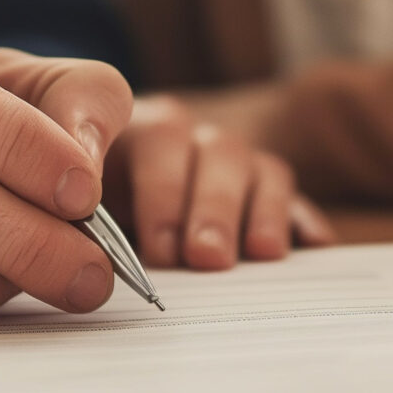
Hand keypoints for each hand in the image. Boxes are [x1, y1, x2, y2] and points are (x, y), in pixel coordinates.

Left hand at [106, 95, 334, 269]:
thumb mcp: (79, 208)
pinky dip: (305, 223)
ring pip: (262, 168)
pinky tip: (313, 247)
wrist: (132, 210)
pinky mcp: (272, 199)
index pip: (160, 138)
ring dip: (262, 210)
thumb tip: (88, 261)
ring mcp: (238, 167)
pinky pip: (298, 203)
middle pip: (217, 152)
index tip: (159, 244)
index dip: (160, 186)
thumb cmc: (92, 213)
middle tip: (204, 256)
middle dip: (212, 206)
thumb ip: (84, 222)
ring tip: (261, 253)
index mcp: (141, 131)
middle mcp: (195, 141)